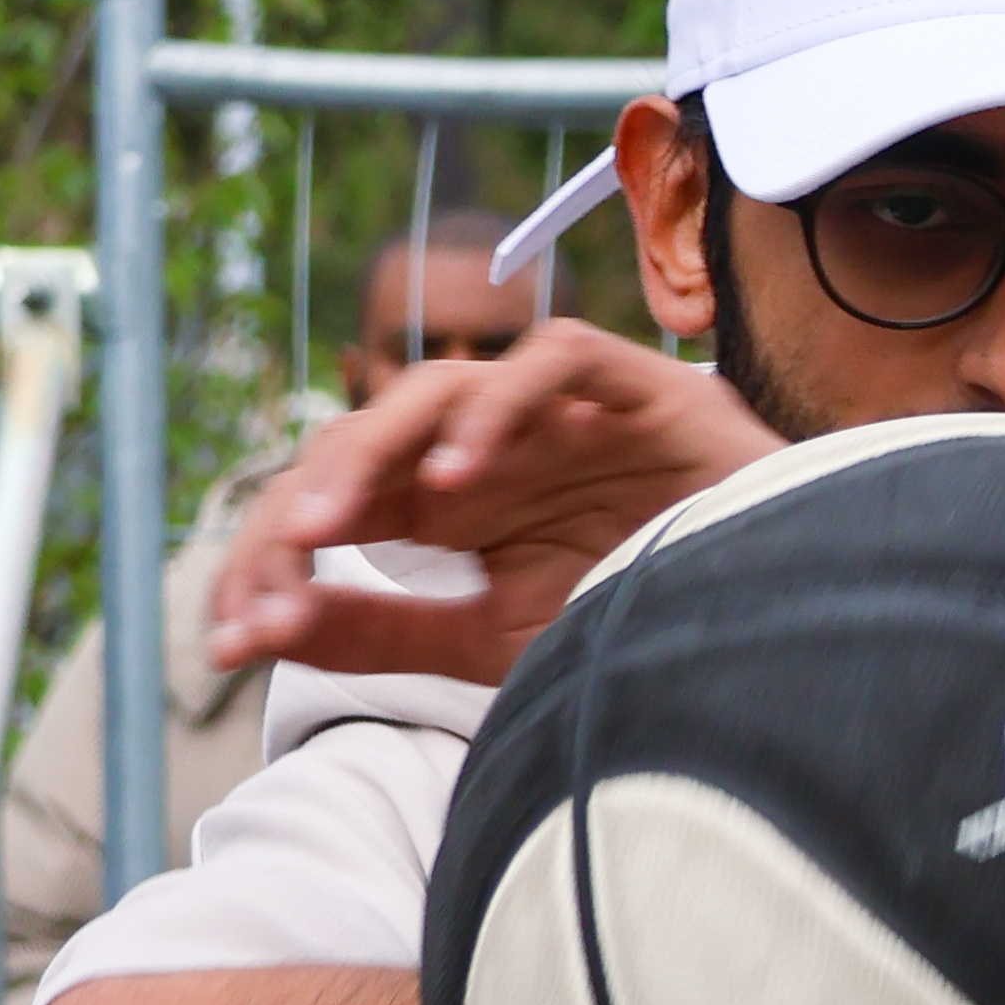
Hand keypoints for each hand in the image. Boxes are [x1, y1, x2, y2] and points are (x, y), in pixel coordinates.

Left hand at [205, 320, 780, 687]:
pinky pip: (550, 360)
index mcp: (445, 503)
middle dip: (298, 506)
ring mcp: (554, 411)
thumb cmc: (639, 618)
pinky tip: (460, 480)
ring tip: (335, 526)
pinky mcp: (631, 386)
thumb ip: (382, 632)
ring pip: (437, 383)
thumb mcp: (487, 643)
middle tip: (270, 582)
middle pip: (360, 437)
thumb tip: (263, 627)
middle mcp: (485, 446)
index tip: (227, 644)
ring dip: (373, 448)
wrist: (777, 622)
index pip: (327, 504)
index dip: (265, 563)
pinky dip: (497, 408)